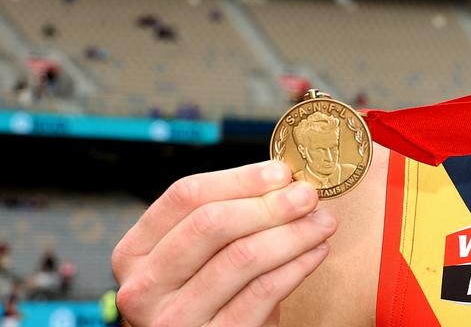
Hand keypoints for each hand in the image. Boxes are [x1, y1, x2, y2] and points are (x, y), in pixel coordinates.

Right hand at [112, 161, 337, 325]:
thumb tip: (284, 180)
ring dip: (293, 233)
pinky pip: (263, 292)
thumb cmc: (210, 296)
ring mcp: (174, 319)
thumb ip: (230, 216)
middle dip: (270, 204)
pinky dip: (296, 266)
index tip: (281, 172)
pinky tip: (316, 253)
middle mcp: (144, 287)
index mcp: (134, 252)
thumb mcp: (202, 257)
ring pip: (242, 256)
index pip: (184, 197)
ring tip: (322, 223)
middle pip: (212, 224)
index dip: (239, 179)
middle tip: (307, 196)